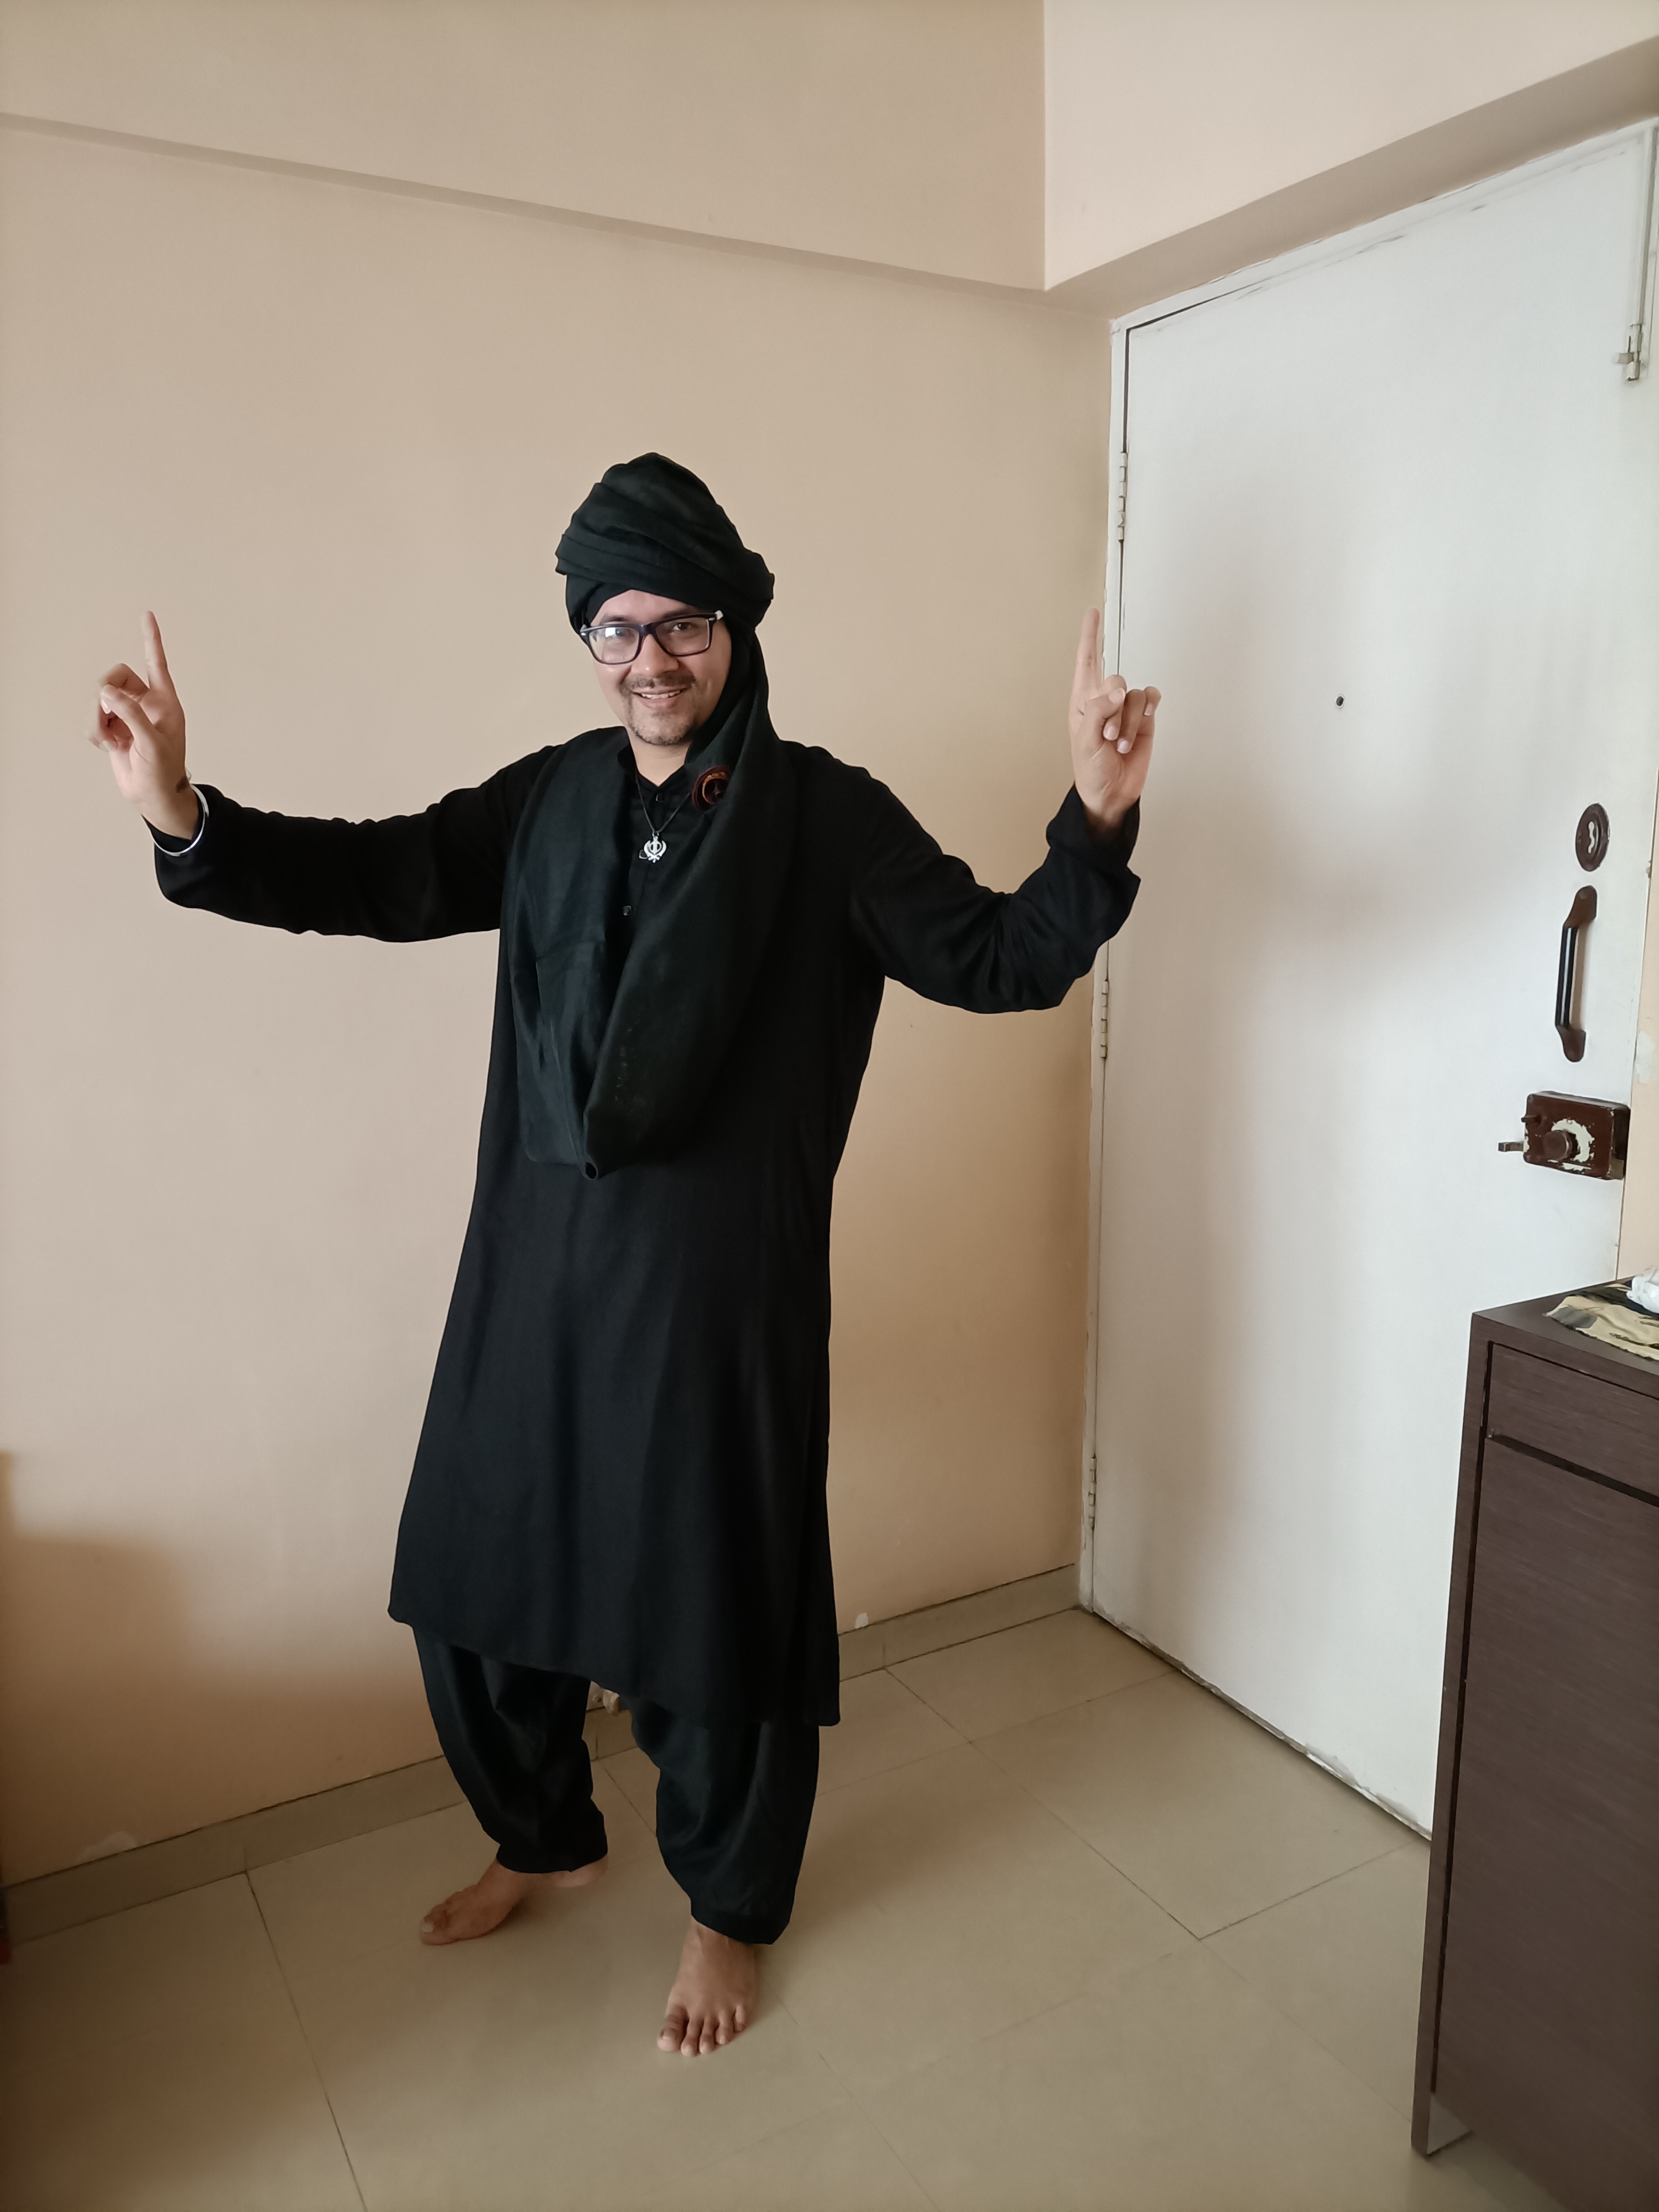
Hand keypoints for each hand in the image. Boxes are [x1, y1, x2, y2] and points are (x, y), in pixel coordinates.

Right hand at [92, 612, 196, 837]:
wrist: (152, 796)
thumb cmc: (163, 771)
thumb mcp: (151, 742)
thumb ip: (130, 713)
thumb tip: (106, 692)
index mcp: (164, 702)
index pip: (156, 663)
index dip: (151, 639)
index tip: (147, 615)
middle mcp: (146, 704)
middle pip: (117, 677)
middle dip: (106, 692)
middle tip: (107, 713)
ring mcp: (128, 715)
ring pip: (101, 698)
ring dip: (98, 718)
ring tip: (111, 740)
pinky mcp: (113, 728)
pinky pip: (94, 717)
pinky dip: (96, 731)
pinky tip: (108, 745)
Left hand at [1069, 609, 1157, 833]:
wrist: (1111, 793)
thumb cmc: (1090, 770)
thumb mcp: (1085, 740)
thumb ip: (1098, 710)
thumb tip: (1118, 689)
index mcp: (1082, 703)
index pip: (1086, 662)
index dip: (1090, 638)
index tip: (1093, 613)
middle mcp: (1104, 701)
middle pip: (1115, 680)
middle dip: (1114, 709)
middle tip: (1108, 736)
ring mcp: (1125, 710)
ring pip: (1135, 695)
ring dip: (1128, 722)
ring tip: (1119, 744)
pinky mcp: (1144, 719)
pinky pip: (1150, 700)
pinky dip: (1147, 710)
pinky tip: (1144, 721)